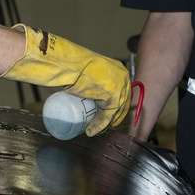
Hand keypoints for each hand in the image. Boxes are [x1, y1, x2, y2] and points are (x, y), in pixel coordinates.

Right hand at [0, 24, 130, 135]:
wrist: (70, 64)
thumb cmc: (75, 64)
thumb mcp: (92, 70)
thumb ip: (96, 78)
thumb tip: (91, 90)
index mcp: (120, 70)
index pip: (123, 92)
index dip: (117, 105)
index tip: (109, 114)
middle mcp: (123, 78)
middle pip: (122, 103)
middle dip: (113, 117)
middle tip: (102, 124)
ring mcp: (120, 88)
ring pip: (114, 112)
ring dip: (105, 124)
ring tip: (94, 128)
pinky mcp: (114, 98)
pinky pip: (107, 116)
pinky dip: (98, 126)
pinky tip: (91, 130)